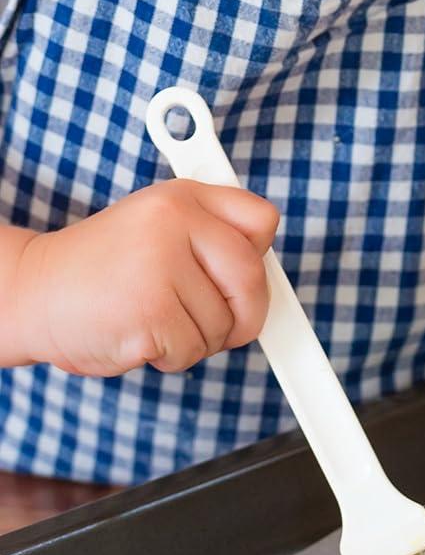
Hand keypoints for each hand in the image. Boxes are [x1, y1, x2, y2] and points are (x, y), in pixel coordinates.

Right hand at [9, 180, 278, 375]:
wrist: (30, 293)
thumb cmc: (101, 268)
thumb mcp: (156, 226)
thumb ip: (209, 237)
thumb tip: (265, 273)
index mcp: (182, 197)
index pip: (262, 221)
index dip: (260, 258)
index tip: (245, 279)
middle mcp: (175, 223)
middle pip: (252, 278)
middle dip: (246, 313)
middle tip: (224, 325)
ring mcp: (161, 267)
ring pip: (222, 322)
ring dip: (197, 339)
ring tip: (154, 320)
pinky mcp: (150, 313)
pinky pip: (192, 350)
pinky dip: (171, 357)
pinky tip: (139, 337)